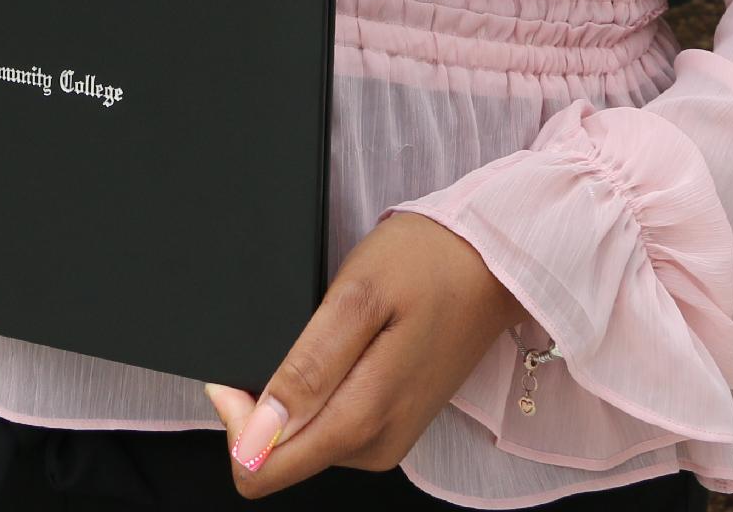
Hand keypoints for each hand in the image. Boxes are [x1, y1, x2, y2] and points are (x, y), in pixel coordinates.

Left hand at [198, 209, 528, 494]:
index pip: (262, 467)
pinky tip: (339, 350)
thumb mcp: (358, 299)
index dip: (236, 421)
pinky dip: (318, 395)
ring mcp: (388, 437)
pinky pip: (332, 427)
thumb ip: (308, 370)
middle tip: (291, 340)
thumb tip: (258, 432)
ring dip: (293, 398)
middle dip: (262, 408)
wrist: (496, 264)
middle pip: (280, 457)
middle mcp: (375, 445)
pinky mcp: (396, 423)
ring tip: (324, 338)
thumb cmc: (428, 265)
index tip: (239, 372)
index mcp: (362, 420)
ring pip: (304, 443)